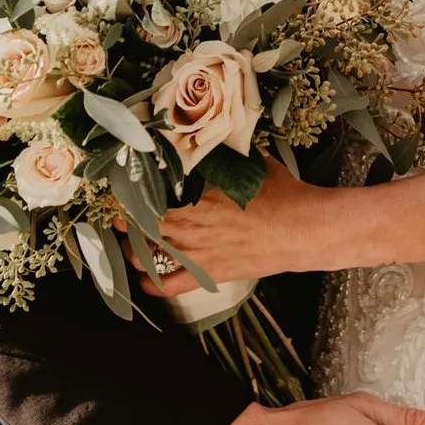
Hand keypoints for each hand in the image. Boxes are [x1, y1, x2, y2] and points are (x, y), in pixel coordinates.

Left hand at [137, 159, 332, 294]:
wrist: (302, 230)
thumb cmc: (281, 193)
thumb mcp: (251, 162)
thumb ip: (226, 154)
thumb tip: (215, 138)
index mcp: (194, 194)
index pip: (145, 192)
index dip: (127, 189)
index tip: (123, 183)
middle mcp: (187, 225)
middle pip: (136, 222)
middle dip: (123, 215)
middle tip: (121, 209)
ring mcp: (195, 253)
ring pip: (143, 254)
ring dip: (130, 246)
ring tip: (130, 238)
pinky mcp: (207, 274)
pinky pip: (167, 286)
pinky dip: (150, 283)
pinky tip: (145, 276)